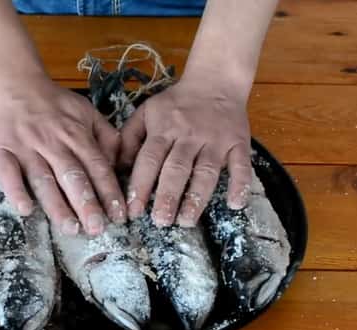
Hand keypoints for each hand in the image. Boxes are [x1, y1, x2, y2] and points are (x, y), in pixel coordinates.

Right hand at [0, 78, 125, 235]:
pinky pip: (8, 173)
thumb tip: (121, 163)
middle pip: (73, 176)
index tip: (119, 215)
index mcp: (76, 134)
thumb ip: (106, 136)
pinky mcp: (1, 149)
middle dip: (87, 204)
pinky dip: (16, 191)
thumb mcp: (86, 111)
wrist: (13, 82)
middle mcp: (53, 142)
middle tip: (97, 229)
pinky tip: (26, 210)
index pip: (97, 166)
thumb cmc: (53, 102)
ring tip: (70, 228)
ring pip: (44, 179)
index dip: (109, 192)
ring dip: (57, 205)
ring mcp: (26, 147)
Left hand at [120, 80, 251, 226]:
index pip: (149, 160)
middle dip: (168, 196)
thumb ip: (129, 137)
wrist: (215, 81)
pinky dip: (241, 184)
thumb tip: (115, 166)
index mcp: (164, 129)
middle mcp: (189, 136)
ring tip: (186, 220)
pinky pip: (241, 165)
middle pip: (177, 168)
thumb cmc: (175, 103)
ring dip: (196, 198)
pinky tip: (235, 204)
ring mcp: (215, 140)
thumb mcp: (146, 112)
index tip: (133, 211)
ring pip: (206, 171)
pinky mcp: (238, 143)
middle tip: (160, 222)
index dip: (140, 186)